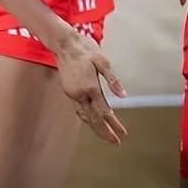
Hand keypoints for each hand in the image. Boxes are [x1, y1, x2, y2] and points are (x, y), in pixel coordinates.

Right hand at [52, 27, 127, 144]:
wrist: (64, 44)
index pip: (105, 112)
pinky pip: (79, 109)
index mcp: (90, 87)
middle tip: (115, 142)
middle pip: (94, 119)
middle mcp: (80, 94)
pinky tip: (92, 121)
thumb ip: (113, 80)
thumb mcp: (103, 62)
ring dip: (95, 127)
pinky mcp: (68, 91)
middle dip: (104, 132)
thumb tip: (123, 96)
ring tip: (105, 136)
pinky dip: (87, 118)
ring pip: (85, 116)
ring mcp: (72, 94)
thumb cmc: (85, 50)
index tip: (122, 134)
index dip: (114, 124)